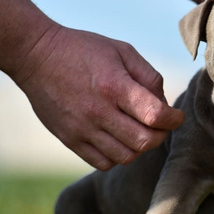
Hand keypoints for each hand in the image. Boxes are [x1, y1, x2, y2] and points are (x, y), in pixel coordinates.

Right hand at [16, 25, 183, 169]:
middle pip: (144, 141)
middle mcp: (98, 111)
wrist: (36, 56)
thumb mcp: (122, 51)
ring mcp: (82, 129)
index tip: (176, 116)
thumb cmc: (85, 50)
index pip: (155, 115)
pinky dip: (118, 156)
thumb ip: (149, 76)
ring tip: (140, 131)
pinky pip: (103, 162)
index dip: (173, 119)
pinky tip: (120, 139)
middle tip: (161, 125)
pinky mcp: (70, 139)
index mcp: (114, 86)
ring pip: (126, 156)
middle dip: (161, 135)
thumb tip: (165, 104)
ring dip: (140, 147)